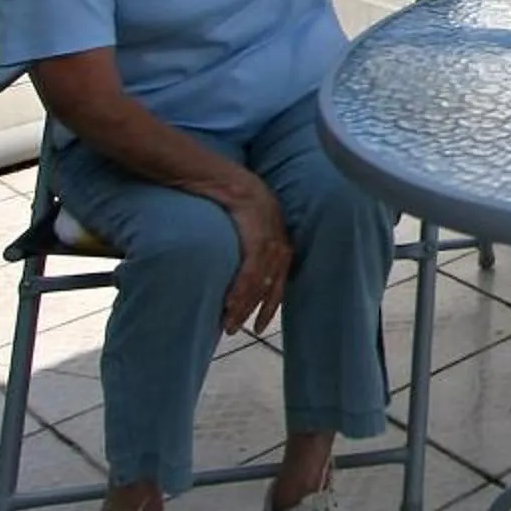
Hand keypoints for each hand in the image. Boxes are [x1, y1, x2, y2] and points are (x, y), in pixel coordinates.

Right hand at [216, 171, 290, 335]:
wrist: (230, 180)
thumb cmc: (236, 201)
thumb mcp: (251, 226)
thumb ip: (252, 248)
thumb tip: (243, 269)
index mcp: (281, 244)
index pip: (279, 283)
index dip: (269, 306)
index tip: (259, 326)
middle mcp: (280, 245)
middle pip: (270, 288)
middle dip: (254, 312)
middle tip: (236, 330)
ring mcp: (270, 243)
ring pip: (258, 284)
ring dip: (242, 307)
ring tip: (229, 324)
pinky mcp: (256, 240)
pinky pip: (249, 272)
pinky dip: (239, 291)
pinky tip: (229, 305)